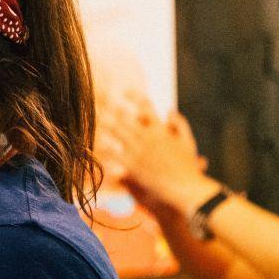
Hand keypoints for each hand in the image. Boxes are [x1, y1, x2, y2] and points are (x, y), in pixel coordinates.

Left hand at [96, 93, 215, 211]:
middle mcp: (148, 138)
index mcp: (161, 131)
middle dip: (112, 106)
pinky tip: (89, 144)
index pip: (147, 108)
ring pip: (116, 133)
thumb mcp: (188, 143)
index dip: (136, 97)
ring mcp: (138, 152)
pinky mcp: (131, 166)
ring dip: (103, 123)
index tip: (125, 89)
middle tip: (99, 97)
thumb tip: (169, 110)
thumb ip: (180, 125)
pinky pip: (112, 155)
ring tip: (91, 115)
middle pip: (125, 118)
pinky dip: (101, 147)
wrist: (184, 189)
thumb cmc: (188, 168)